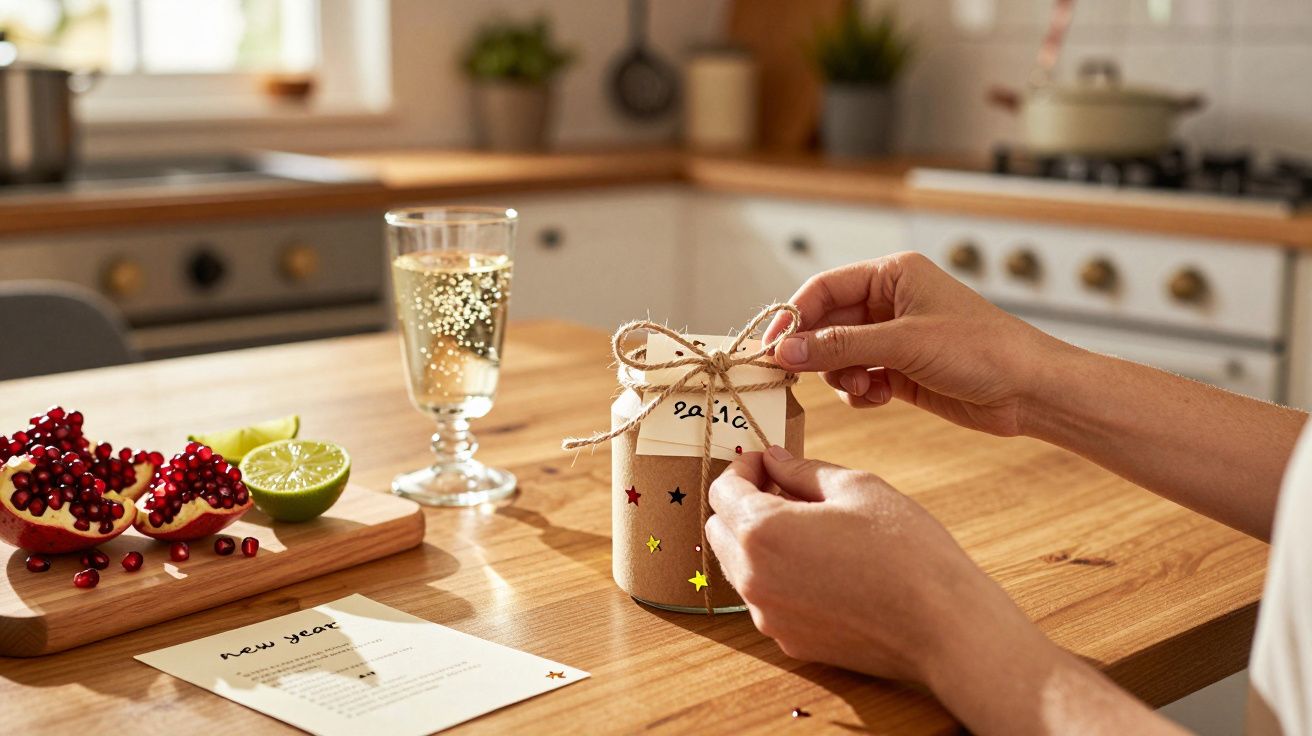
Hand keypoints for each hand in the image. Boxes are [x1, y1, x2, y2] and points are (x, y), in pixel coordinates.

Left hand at [705, 447, 1040, 683]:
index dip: (742, 468)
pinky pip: (765, 599)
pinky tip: (819, 565)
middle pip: (719, 530)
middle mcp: (753, 578)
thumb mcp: (858, 488)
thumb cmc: (907, 550)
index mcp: (763, 531)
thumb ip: (803, 471)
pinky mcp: (789, 640)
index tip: (766, 461)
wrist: (943, 626)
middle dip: (742, 504)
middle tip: (784, 489)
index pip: (723, 490)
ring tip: (805, 526)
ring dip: (756, 541)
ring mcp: (768, 615)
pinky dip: (776, 576)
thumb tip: (774, 458)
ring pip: (738, 567)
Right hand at [763, 252, 1069, 436]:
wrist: (1030, 391)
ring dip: (841, 376)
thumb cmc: (981, 350)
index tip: (770, 346)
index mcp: (893, 274)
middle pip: (827, 323)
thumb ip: (839, 347)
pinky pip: (858, 379)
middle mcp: (891, 302)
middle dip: (815, 351)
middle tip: (793, 375)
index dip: (793, 316)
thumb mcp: (903, 343)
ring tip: (863, 388)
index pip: (824, 288)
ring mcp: (895, 338)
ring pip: (839, 356)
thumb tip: (785, 350)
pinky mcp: (902, 371)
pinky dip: (859, 391)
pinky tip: (878, 398)